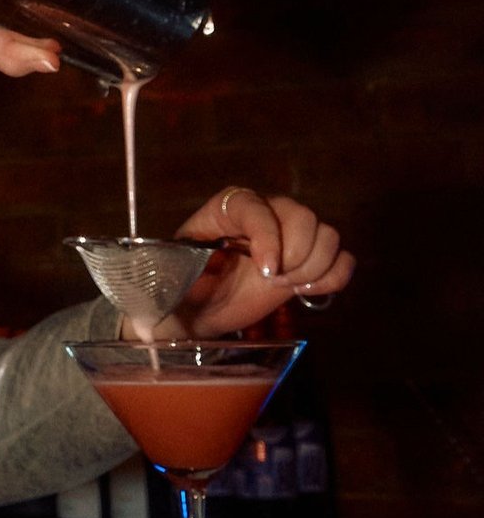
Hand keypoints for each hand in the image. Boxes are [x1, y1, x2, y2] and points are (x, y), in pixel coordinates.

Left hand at [159, 187, 354, 337]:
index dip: (268, 236)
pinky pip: (343, 258)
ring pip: (328, 235)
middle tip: (271, 280)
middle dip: (294, 255)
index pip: (256, 206)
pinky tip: (305, 291)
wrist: (200, 310)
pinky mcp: (310, 259)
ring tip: (284, 285)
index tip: (266, 272)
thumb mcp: (173, 273)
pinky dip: (333, 277)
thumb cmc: (185, 288)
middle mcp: (265, 213)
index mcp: (226, 209)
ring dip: (313, 268)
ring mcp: (291, 235)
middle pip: (302, 216)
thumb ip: (188, 264)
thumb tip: (212, 262)